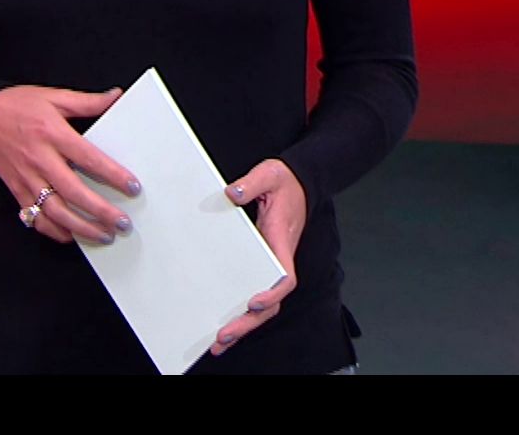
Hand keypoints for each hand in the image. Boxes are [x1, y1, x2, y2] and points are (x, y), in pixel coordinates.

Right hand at [0, 85, 141, 246]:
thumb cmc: (19, 105)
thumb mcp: (54, 96)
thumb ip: (87, 101)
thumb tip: (115, 96)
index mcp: (52, 133)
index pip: (88, 158)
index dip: (112, 174)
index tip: (133, 187)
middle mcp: (39, 159)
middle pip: (72, 191)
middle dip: (100, 211)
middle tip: (123, 224)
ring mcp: (26, 178)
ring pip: (54, 211)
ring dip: (80, 227)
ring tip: (104, 235)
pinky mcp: (16, 190)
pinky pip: (35, 217)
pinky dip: (53, 231)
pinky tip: (71, 235)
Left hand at [210, 158, 304, 356]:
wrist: (300, 182)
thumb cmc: (285, 182)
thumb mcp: (269, 174)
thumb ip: (251, 183)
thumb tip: (233, 193)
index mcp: (282, 241)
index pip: (285, 278)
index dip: (272, 294)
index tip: (254, 303)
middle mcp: (279, 258)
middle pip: (271, 304)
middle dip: (248, 323)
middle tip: (223, 337)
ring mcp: (271, 264)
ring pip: (263, 305)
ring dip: (243, 325)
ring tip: (218, 344)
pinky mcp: (261, 263)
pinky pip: (254, 293)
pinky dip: (242, 313)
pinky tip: (224, 325)